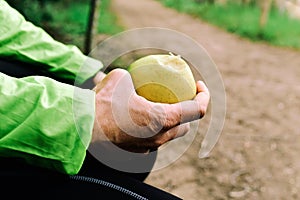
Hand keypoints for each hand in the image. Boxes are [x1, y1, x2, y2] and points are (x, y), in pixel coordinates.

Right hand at [91, 68, 209, 152]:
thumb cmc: (103, 102)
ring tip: (160, 108)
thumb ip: (133, 77)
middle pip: (186, 125)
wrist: (83, 125)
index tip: (198, 85)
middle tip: (180, 97)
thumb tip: (133, 76)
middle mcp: (160, 136)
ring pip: (169, 135)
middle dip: (188, 111)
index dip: (204, 96)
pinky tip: (142, 119)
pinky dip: (154, 129)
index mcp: (164, 118)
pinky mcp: (137, 150)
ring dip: (171, 122)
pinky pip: (153, 139)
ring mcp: (149, 146)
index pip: (198, 110)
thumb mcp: (120, 77)